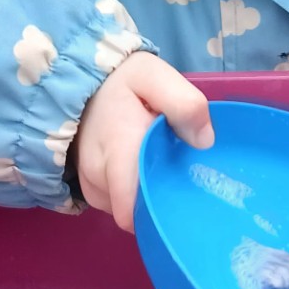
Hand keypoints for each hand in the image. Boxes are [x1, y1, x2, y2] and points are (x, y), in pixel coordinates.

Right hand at [73, 54, 212, 231]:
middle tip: (176, 167)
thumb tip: (205, 141)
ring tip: (156, 160)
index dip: (162, 210)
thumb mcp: (155, 76)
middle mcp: (98, 176)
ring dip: (147, 192)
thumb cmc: (122, 81)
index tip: (185, 191)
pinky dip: (133, 190)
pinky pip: (119, 202)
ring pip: (129, 208)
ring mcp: (91, 185)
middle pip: (138, 211)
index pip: (132, 211)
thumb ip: (183, 103)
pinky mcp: (90, 188)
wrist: (83, 81)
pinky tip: (141, 166)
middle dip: (160, 198)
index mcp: (118, 152)